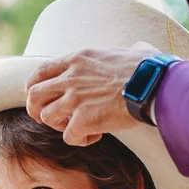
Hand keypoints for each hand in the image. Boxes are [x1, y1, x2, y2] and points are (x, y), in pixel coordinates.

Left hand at [25, 45, 159, 146]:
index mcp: (78, 59)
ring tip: (77, 127)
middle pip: (33, 95)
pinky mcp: (82, 120)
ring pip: (46, 117)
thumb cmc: (150, 69)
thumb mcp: (133, 50)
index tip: (42, 98)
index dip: (34, 87)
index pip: (40, 71)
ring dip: (59, 126)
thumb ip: (128, 50)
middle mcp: (70, 77)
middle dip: (38, 110)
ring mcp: (74, 99)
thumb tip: (139, 48)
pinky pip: (68, 136)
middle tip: (54, 119)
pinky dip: (79, 140)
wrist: (155, 86)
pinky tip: (95, 136)